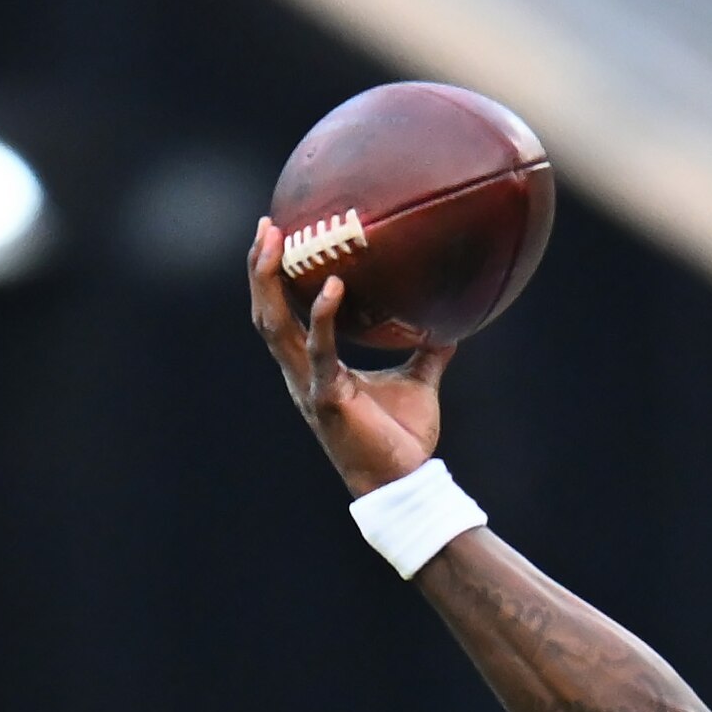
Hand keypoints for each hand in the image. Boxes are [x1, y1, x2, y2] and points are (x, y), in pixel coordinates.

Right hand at [248, 218, 452, 494]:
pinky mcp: (328, 400)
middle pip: (266, 314)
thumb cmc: (403, 440)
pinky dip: (323, 317)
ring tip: (278, 242)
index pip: (280, 317)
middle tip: (266, 228)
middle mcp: (301, 375)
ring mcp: (309, 386)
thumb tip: (451, 326)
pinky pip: (321, 352)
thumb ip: (427, 353)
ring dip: (271, 283)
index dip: (271, 280)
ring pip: (276, 327)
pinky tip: (334, 287)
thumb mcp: (418, 384)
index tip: (275, 238)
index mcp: (313, 369)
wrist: (405, 484)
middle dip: (260, 271)